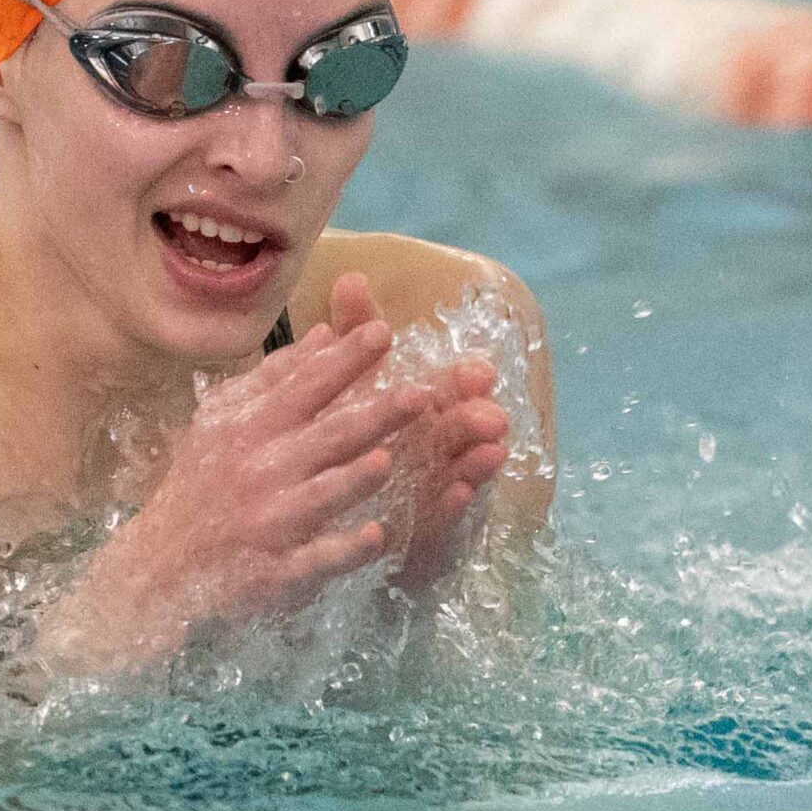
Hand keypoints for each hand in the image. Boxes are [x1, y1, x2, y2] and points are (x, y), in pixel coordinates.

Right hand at [33, 314, 429, 672]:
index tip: (385, 331)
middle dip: (374, 415)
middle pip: (327, 437)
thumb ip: (276, 378)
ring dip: (353, 480)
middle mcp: (262, 469)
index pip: (306, 387)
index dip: (346, 360)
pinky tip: (376, 537)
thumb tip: (325, 333)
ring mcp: (269, 521)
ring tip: (388, 461)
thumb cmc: (201, 483)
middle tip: (421, 393)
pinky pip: (316, 560)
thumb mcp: (224, 421)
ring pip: (321, 497)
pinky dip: (344, 550)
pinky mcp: (275, 570)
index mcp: (252, 427)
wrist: (162, 564)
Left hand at [325, 274, 511, 585]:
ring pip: (454, 473)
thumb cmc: (350, 439)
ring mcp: (427, 490)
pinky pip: (433, 520)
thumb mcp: (344, 382)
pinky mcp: (415, 532)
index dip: (462, 382)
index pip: (445, 390)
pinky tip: (456, 494)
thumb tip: (351, 278)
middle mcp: (430, 447)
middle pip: (456, 430)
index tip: (481, 370)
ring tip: (492, 451)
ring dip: (474, 462)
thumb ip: (353, 336)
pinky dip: (447, 507)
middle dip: (475, 419)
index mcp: (417, 409)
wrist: (319, 515)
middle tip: (491, 414)